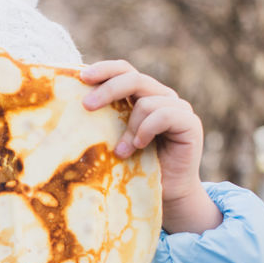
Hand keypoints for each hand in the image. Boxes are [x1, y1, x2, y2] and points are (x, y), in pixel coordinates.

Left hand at [81, 60, 222, 233]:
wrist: (167, 193)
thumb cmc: (135, 168)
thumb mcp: (114, 140)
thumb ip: (104, 121)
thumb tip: (73, 109)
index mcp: (142, 95)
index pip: (124, 70)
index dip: (105, 69)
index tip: (81, 77)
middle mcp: (161, 96)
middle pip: (133, 78)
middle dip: (107, 90)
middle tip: (86, 106)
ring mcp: (178, 108)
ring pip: (146, 102)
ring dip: (129, 127)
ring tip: (123, 151)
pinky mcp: (189, 122)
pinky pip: (162, 115)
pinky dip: (146, 130)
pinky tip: (140, 146)